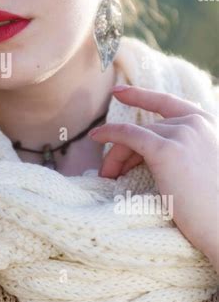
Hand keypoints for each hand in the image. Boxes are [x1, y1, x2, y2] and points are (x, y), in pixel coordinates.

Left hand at [89, 85, 218, 269]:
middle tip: (110, 170)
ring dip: (117, 154)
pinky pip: (129, 135)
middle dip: (126, 148)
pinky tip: (96, 137)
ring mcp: (182, 134)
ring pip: (136, 135)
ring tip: (107, 175)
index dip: (142, 96)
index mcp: (209, 125)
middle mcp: (196, 124)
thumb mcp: (205, 167)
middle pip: (148, 127)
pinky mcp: (166, 150)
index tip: (119, 92)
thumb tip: (150, 151)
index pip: (170, 103)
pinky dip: (110, 134)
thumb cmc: (214, 209)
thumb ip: (187, 150)